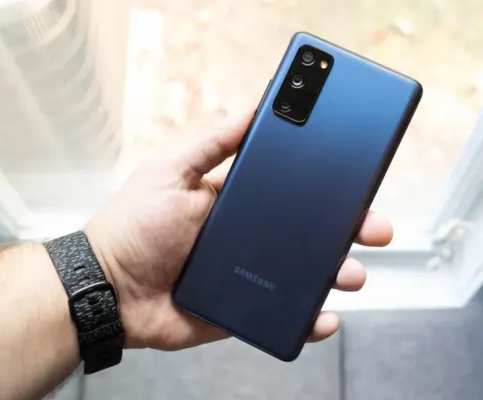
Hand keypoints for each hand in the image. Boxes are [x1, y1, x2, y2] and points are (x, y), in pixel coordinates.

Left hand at [85, 112, 392, 350]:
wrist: (107, 291)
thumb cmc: (133, 227)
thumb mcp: (172, 169)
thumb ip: (213, 140)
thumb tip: (255, 106)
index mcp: (240, 200)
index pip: (297, 189)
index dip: (330, 187)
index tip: (359, 180)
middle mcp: (252, 236)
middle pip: (314, 232)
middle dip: (352, 229)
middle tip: (374, 228)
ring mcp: (252, 275)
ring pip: (310, 274)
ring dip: (339, 273)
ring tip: (350, 273)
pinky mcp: (246, 311)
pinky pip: (288, 317)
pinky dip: (313, 319)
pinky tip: (326, 316)